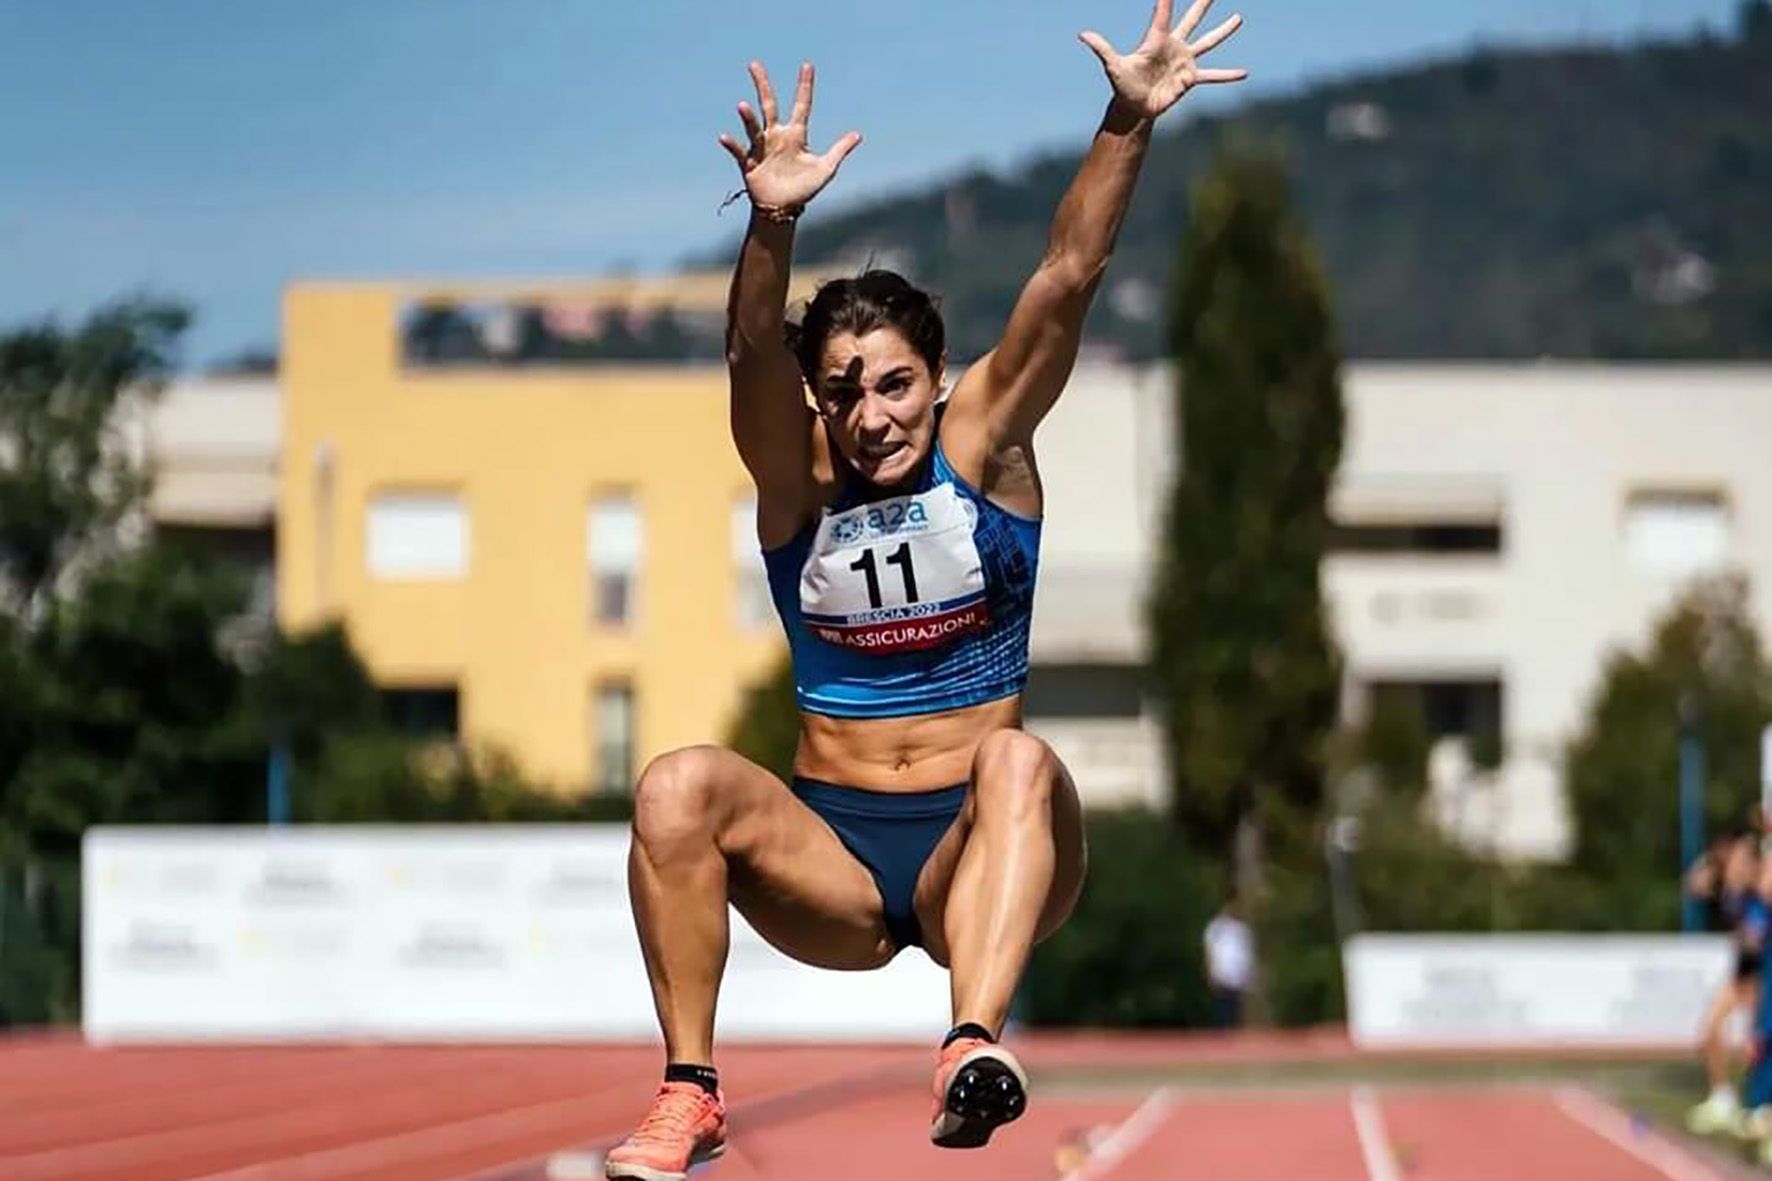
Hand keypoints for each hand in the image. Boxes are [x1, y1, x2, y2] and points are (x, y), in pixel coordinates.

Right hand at [719, 61, 861, 213]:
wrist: (783, 209)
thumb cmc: (804, 188)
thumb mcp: (826, 169)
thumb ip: (839, 150)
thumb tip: (858, 135)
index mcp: (795, 135)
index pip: (801, 106)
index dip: (804, 87)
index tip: (807, 66)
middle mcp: (776, 136)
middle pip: (769, 105)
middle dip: (762, 85)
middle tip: (754, 64)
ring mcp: (761, 148)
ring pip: (754, 128)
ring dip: (748, 118)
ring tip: (742, 105)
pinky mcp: (749, 164)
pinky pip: (739, 152)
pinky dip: (732, 145)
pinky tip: (724, 137)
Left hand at [1080, 0, 1247, 120]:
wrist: (1134, 108)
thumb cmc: (1123, 86)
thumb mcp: (1113, 66)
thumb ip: (1102, 49)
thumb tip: (1083, 34)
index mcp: (1156, 40)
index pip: (1163, 14)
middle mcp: (1173, 47)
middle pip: (1192, 19)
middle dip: (1203, 3)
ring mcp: (1184, 62)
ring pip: (1208, 42)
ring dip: (1223, 31)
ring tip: (1238, 18)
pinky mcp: (1190, 79)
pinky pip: (1212, 76)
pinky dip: (1227, 75)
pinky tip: (1244, 73)